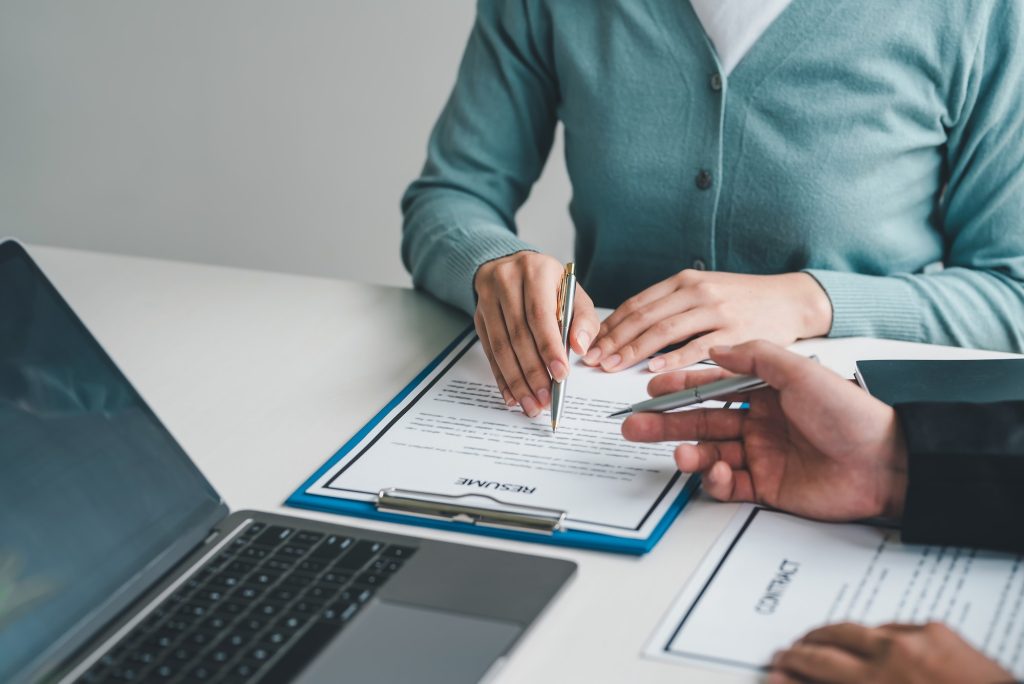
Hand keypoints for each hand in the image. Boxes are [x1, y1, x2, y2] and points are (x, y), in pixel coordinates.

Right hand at [473, 252, 599, 416]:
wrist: (511, 265)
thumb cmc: (549, 285)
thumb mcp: (573, 294)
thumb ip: (583, 320)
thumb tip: (580, 347)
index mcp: (535, 271)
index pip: (540, 315)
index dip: (549, 348)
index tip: (560, 375)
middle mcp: (507, 281)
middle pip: (518, 335)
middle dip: (533, 372)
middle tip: (545, 399)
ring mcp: (488, 299)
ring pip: (501, 346)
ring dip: (516, 380)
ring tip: (531, 404)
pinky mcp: (478, 316)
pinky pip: (490, 352)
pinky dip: (502, 377)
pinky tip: (512, 395)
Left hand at [585, 270, 831, 371]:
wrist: (790, 299)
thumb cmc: (741, 300)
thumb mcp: (703, 292)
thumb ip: (670, 307)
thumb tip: (627, 332)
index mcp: (683, 280)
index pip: (637, 304)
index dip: (610, 326)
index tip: (591, 344)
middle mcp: (697, 291)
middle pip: (645, 317)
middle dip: (614, 340)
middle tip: (593, 360)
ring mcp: (716, 311)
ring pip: (665, 331)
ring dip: (634, 350)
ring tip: (613, 367)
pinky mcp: (735, 332)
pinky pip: (698, 347)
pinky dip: (674, 359)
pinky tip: (654, 370)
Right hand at [621, 340, 907, 520]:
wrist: (886, 463)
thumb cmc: (849, 414)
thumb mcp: (800, 371)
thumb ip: (754, 357)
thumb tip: (715, 350)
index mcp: (766, 392)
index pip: (711, 388)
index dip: (680, 388)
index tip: (652, 389)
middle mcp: (759, 422)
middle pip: (700, 422)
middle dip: (665, 423)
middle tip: (634, 425)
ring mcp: (761, 455)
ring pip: (709, 454)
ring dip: (687, 452)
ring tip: (678, 454)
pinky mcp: (767, 488)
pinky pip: (729, 484)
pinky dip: (716, 480)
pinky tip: (719, 472)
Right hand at [768, 622, 1012, 683]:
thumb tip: (790, 682)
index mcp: (875, 682)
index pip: (815, 665)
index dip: (791, 665)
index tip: (779, 666)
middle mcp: (892, 655)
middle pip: (831, 638)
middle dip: (807, 646)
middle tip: (794, 652)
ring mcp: (917, 639)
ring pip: (861, 629)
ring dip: (840, 638)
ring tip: (830, 646)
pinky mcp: (940, 631)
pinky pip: (895, 627)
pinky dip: (879, 637)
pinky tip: (878, 649)